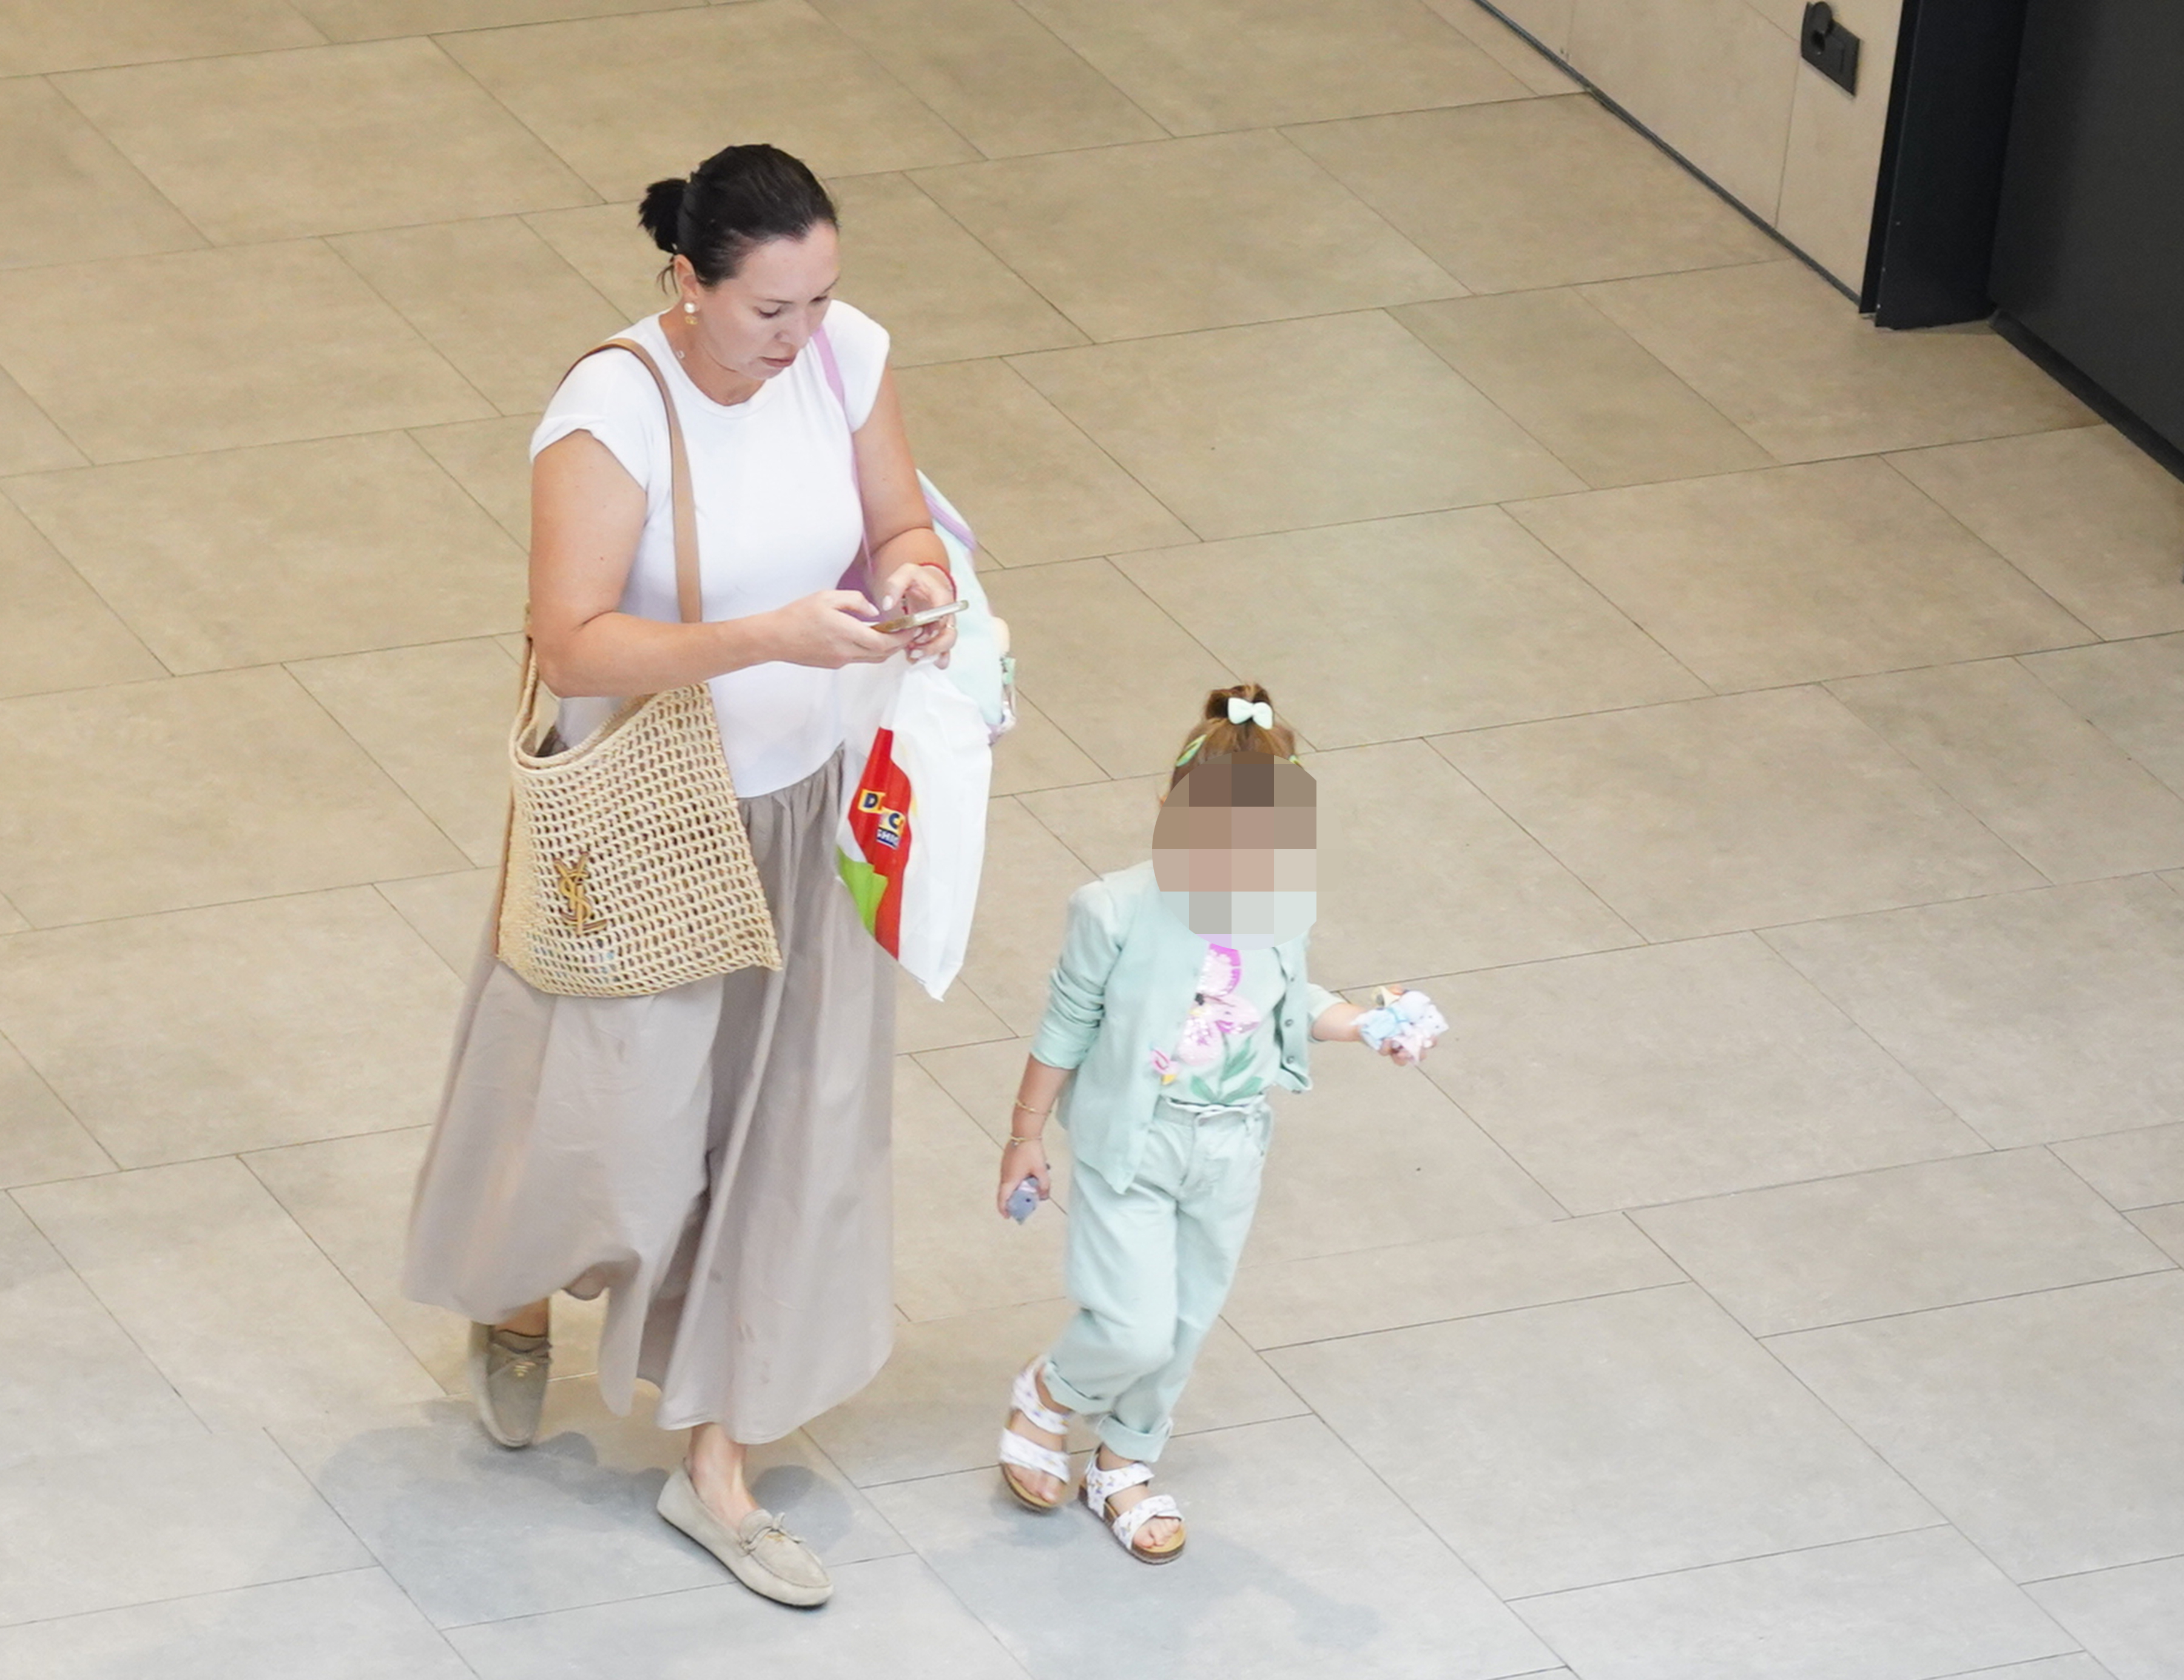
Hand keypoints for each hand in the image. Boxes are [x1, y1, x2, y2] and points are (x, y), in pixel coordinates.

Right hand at [764, 589, 915, 669]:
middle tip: (907, 631)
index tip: (911, 628)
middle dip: (899, 644)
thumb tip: (875, 612)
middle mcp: (846, 651)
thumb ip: (856, 601)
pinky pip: (859, 659)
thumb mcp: (827, 597)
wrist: (775, 638)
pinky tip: (868, 636)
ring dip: (885, 648)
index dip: (902, 637)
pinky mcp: (834, 664)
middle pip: (883, 654)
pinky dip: (870, 650)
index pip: (884, 642)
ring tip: (891, 633)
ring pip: (873, 658)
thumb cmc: (798, 615)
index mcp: (846, 633)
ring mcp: (840, 661)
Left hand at [880, 561, 958, 665]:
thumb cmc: (917, 579)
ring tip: (912, 656)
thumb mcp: (905, 574)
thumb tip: (887, 604)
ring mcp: (943, 627)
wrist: (925, 584)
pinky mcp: (938, 636)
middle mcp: (947, 615)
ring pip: (946, 645)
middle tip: (914, 650)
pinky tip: (918, 661)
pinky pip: (941, 650)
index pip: (945, 613)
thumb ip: (895, 586)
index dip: (936, 625)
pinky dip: (932, 658)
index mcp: (941, 597)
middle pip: (949, 634)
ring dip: (931, 653)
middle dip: (933, 646)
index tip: (921, 633)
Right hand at [996, 1136, 1051, 1217]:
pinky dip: (1015, 1182)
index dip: (1004, 1209)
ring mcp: (1004, 1167)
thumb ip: (1044, 1185)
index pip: (1002, 1199)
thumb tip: (1044, 1197)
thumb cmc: (1032, 1152)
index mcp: (1010, 1180)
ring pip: (1007, 1184)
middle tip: (1021, 1207)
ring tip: (1027, 1192)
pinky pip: (1009, 1176)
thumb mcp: (1041, 1170)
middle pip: (1004, 1193)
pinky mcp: (1007, 1161)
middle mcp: (1004, 1175)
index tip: (1008, 1217)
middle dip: (1011, 1202)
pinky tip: (1027, 1178)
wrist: (1024, 1133)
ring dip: (1014, 1190)